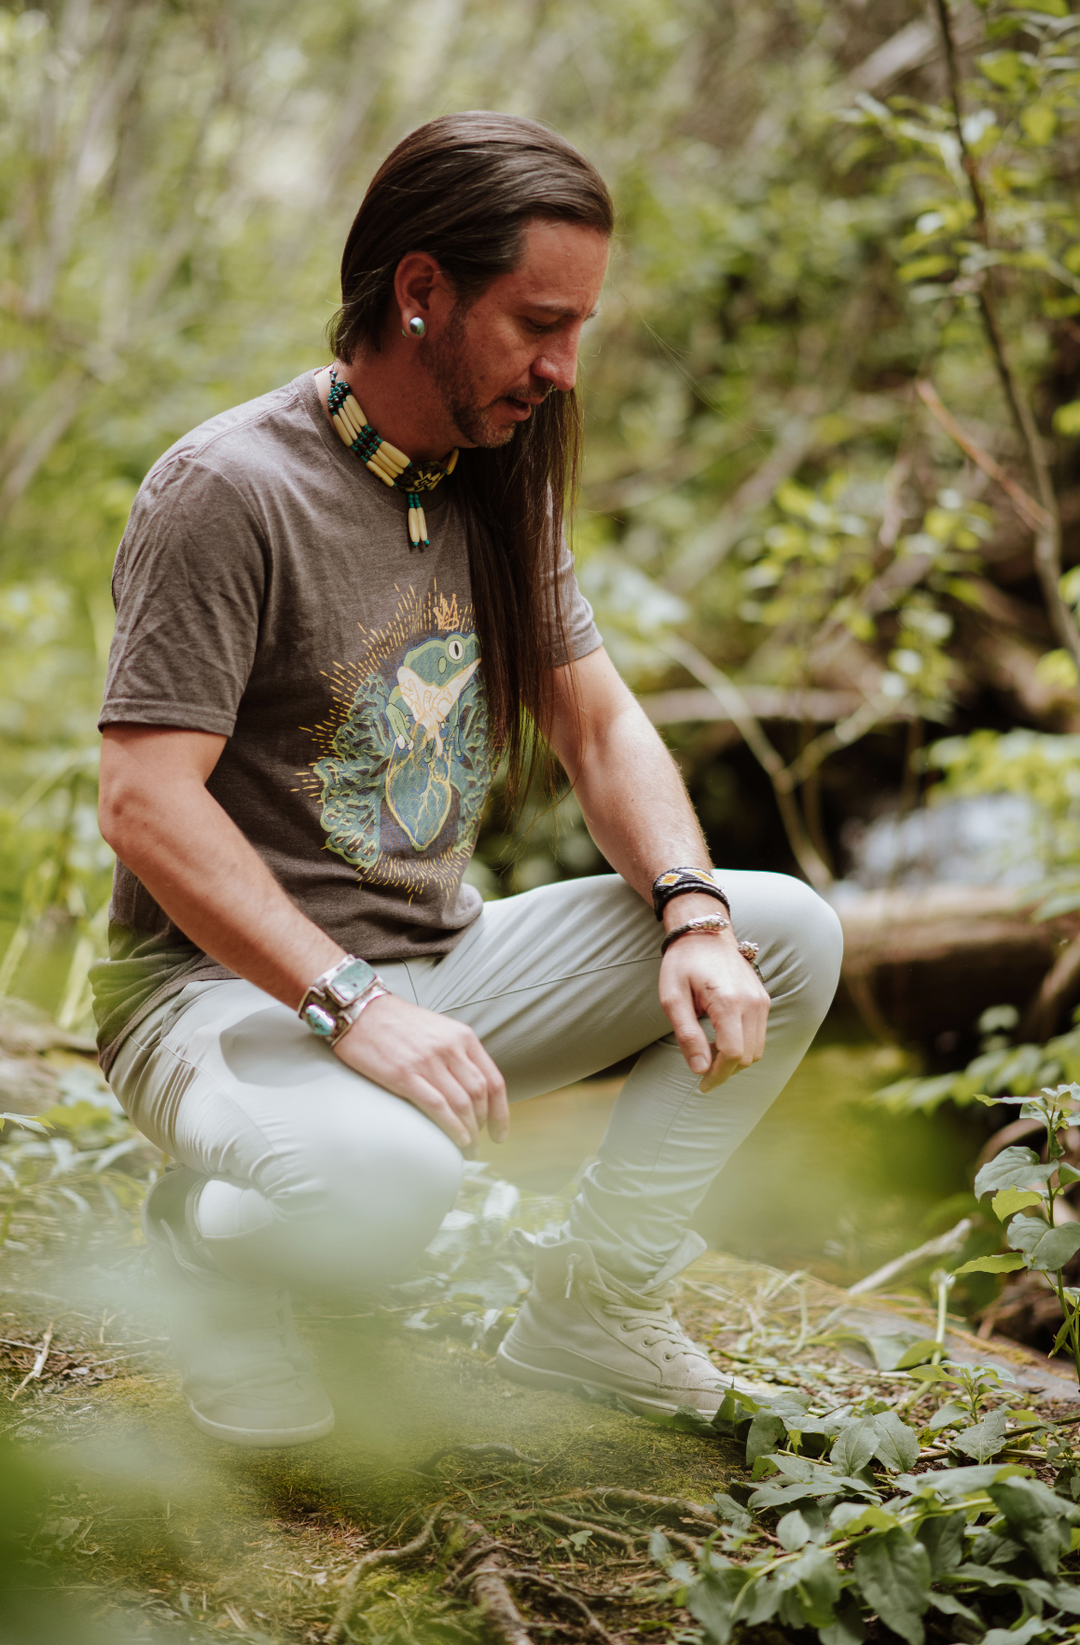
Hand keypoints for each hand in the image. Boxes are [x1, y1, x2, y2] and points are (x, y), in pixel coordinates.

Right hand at [333, 993, 508, 1148]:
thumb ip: (457, 1054)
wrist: (360, 1011)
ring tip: (469, 1148)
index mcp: (463, 1037)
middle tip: (480, 1143)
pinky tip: (457, 1140)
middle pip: (480, 1095)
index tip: (499, 1132)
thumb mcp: (438, 1029)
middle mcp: (450, 1048)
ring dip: (470, 1132)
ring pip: (462, 1104)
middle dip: (485, 1124)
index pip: (493, 1080)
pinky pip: (438, 1106)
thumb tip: (470, 1089)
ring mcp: (428, 1062)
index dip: (501, 1112)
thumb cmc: (397, 1022)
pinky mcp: (404, 1075)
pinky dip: (452, 1127)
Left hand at [659, 929, 769, 1092]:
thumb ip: (687, 1035)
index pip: (732, 1054)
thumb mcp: (672, 998)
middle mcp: (752, 1002)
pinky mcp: (763, 999)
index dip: (717, 1075)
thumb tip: (700, 1069)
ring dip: (735, 1060)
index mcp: (728, 1001)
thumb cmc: (683, 964)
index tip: (702, 1085)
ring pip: (757, 1049)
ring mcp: (761, 1000)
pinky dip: (743, 1046)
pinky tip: (721, 1040)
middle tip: (702, 1071)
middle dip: (725, 1071)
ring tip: (710, 1054)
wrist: (705, 934)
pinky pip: (759, 1035)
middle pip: (747, 1056)